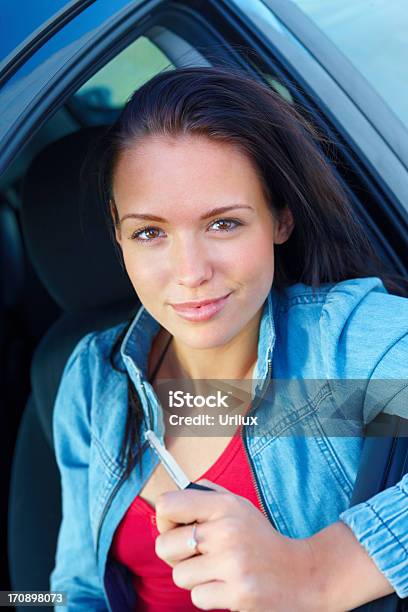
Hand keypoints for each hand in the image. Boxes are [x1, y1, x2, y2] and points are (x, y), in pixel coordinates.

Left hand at [155, 478, 319, 610]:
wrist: (303, 574)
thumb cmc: (261, 540)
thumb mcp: (239, 506)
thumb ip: (206, 496)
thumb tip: (168, 503)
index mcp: (224, 505)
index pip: (167, 505)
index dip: (165, 520)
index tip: (177, 528)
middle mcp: (226, 530)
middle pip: (164, 545)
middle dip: (175, 555)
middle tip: (198, 556)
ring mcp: (232, 563)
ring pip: (179, 576)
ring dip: (195, 578)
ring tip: (218, 572)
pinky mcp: (237, 594)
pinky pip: (197, 597)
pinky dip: (209, 596)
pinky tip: (228, 587)